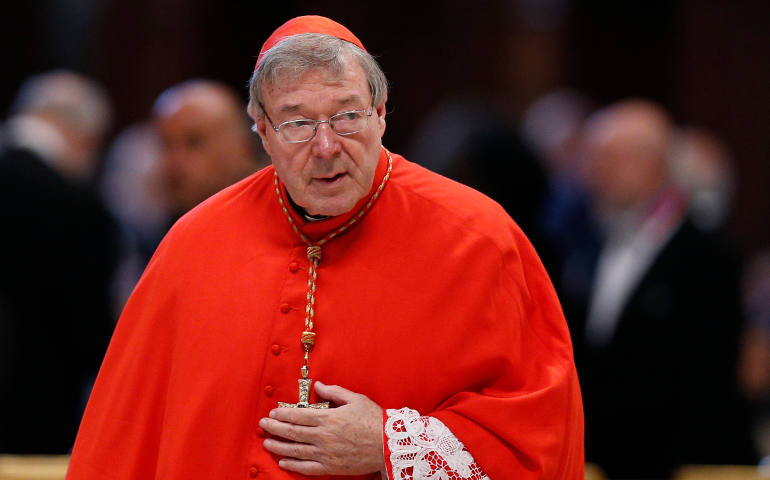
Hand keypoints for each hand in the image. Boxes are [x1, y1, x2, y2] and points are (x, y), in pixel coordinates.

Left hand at [259, 381, 385, 475]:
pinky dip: (293, 465)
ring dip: (278, 446)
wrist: (389, 444)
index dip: (283, 414)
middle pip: (293, 432)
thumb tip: (317, 386)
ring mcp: (326, 453)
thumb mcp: (355, 399)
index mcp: (329, 418)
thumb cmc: (373, 420)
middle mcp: (324, 436)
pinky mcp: (331, 467)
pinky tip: (283, 461)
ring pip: (296, 450)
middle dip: (275, 428)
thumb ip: (334, 392)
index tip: (273, 413)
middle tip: (263, 425)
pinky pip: (307, 468)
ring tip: (267, 442)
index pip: (298, 416)